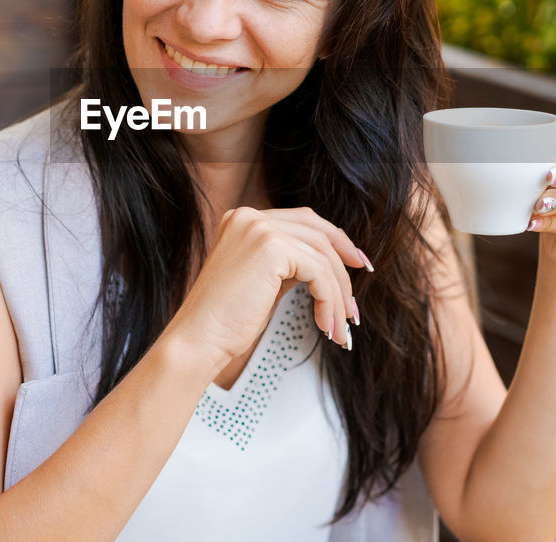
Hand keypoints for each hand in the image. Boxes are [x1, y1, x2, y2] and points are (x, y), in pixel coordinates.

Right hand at [162, 207, 369, 369]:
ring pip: (322, 256)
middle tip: (356, 301)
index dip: (335, 241)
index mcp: (244, 219)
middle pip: (317, 232)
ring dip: (339, 295)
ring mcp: (259, 228)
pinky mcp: (270, 247)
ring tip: (341, 328)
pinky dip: (330, 300)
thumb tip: (327, 265)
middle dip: (344, 264)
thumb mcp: (263, 281)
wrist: (199, 340)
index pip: (303, 220)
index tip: (357, 264)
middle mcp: (250, 217)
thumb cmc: (227, 321)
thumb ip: (289, 264)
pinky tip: (325, 326)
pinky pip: (319, 272)